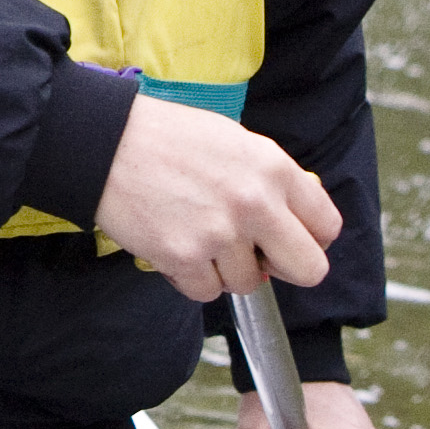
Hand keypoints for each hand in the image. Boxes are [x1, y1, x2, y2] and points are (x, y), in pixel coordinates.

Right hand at [92, 95, 338, 300]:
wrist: (103, 140)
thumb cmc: (165, 137)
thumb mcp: (234, 140)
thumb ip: (271, 179)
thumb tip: (298, 216)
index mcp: (273, 169)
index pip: (326, 226)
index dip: (309, 238)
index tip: (286, 239)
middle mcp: (255, 203)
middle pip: (308, 270)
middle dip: (283, 268)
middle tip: (255, 254)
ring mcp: (219, 234)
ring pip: (248, 284)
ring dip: (224, 269)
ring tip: (195, 236)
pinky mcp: (183, 256)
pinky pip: (205, 291)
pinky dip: (190, 276)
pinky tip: (174, 245)